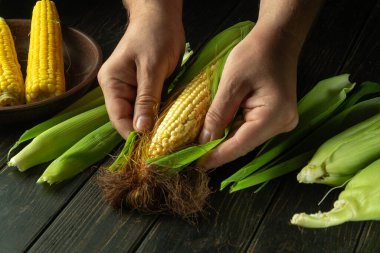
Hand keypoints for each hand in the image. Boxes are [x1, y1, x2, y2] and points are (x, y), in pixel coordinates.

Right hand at [97, 6, 184, 138]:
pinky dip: (162, 115)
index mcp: (112, 84)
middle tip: (167, 148)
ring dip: (156, 126)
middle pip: (130, 120)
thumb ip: (147, 99)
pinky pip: (152, 107)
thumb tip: (141, 130)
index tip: (152, 150)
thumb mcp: (152, 68)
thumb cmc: (154, 35)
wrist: (162, 16)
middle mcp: (119, 90)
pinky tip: (174, 125)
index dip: (133, 136)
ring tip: (172, 140)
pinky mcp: (147, 88)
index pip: (119, 118)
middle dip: (147, 134)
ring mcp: (133, 90)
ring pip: (143, 116)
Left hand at [198, 24, 299, 169]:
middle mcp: (282, 124)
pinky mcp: (276, 117)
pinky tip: (217, 131)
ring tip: (201, 146)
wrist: (278, 39)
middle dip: (218, 150)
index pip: (240, 145)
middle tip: (193, 156)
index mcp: (273, 116)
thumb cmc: (255, 54)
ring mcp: (281, 122)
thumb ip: (218, 114)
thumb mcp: (231, 82)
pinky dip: (233, 131)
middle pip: (244, 144)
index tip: (196, 165)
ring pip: (246, 138)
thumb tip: (204, 140)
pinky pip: (251, 130)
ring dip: (225, 141)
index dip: (216, 156)